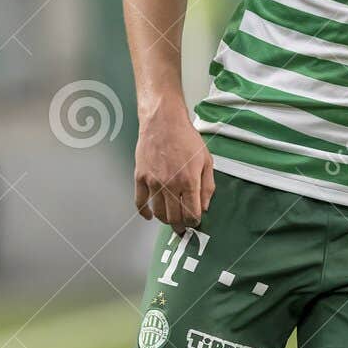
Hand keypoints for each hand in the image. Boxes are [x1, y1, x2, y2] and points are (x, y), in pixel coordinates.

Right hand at [134, 106, 214, 226]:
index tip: (195, 222)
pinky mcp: (140, 177)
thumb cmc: (186, 138)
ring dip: (165, 220)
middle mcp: (170, 184)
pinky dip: (144, 212)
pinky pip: (140, 202)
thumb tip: (205, 207)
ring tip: (171, 219)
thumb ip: (208, 187)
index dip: (194, 222)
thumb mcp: (206, 161)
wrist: (163, 122)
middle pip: (174, 217)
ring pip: (158, 213)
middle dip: (180, 225)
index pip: (192, 214)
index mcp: (189, 181)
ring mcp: (153, 182)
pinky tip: (150, 216)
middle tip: (183, 226)